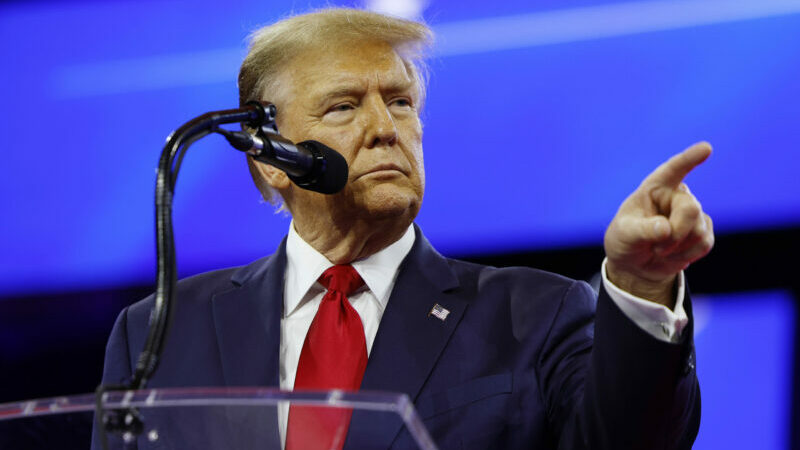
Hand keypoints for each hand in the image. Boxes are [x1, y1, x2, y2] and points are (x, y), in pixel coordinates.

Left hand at [604, 142, 714, 307]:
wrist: (634, 265)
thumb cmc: (625, 241)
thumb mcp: (625, 234)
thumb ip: (642, 230)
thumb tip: (666, 229)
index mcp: (654, 188)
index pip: (673, 169)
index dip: (689, 159)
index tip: (706, 148)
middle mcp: (676, 196)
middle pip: (691, 208)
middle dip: (676, 232)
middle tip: (657, 247)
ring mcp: (691, 213)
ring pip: (699, 230)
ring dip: (677, 247)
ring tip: (659, 250)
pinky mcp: (702, 231)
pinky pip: (705, 243)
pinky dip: (687, 255)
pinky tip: (672, 255)